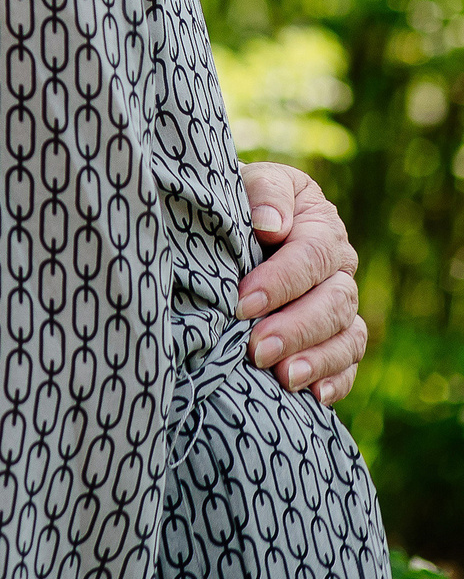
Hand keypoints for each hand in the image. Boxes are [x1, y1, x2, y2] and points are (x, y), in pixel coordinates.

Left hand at [236, 162, 364, 404]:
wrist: (229, 224)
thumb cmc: (234, 201)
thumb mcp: (246, 182)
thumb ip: (264, 194)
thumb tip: (272, 226)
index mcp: (320, 225)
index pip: (312, 256)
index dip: (280, 281)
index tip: (243, 302)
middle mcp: (339, 267)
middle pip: (333, 302)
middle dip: (295, 328)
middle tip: (257, 349)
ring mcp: (341, 303)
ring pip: (347, 336)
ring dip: (316, 359)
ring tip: (283, 378)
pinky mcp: (336, 336)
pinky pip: (350, 363)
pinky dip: (335, 381)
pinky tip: (314, 396)